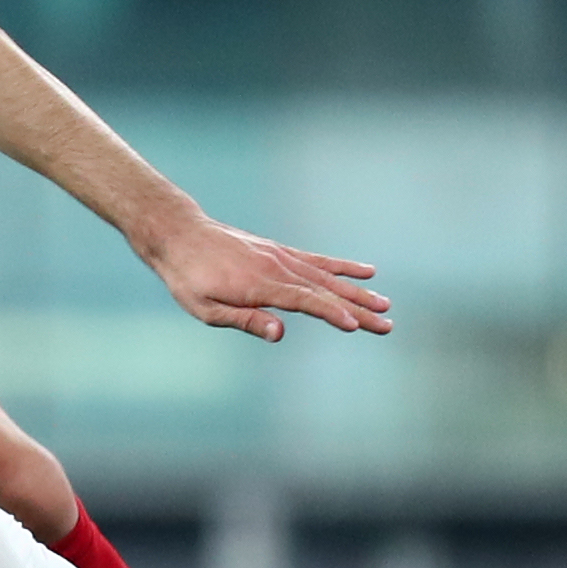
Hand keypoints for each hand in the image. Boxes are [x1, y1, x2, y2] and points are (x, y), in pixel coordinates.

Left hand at [138, 215, 392, 342]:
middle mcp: (277, 267)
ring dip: (358, 291)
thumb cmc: (188, 278)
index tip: (357, 325)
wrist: (178, 233)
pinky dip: (342, 266)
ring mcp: (280, 256)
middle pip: (325, 290)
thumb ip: (246, 320)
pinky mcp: (279, 251)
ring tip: (385, 303)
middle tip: (387, 324)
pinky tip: (365, 271)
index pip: (305, 301)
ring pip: (327, 276)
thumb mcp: (206, 308)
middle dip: (358, 308)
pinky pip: (317, 260)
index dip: (332, 314)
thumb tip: (281, 333)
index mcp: (260, 285)